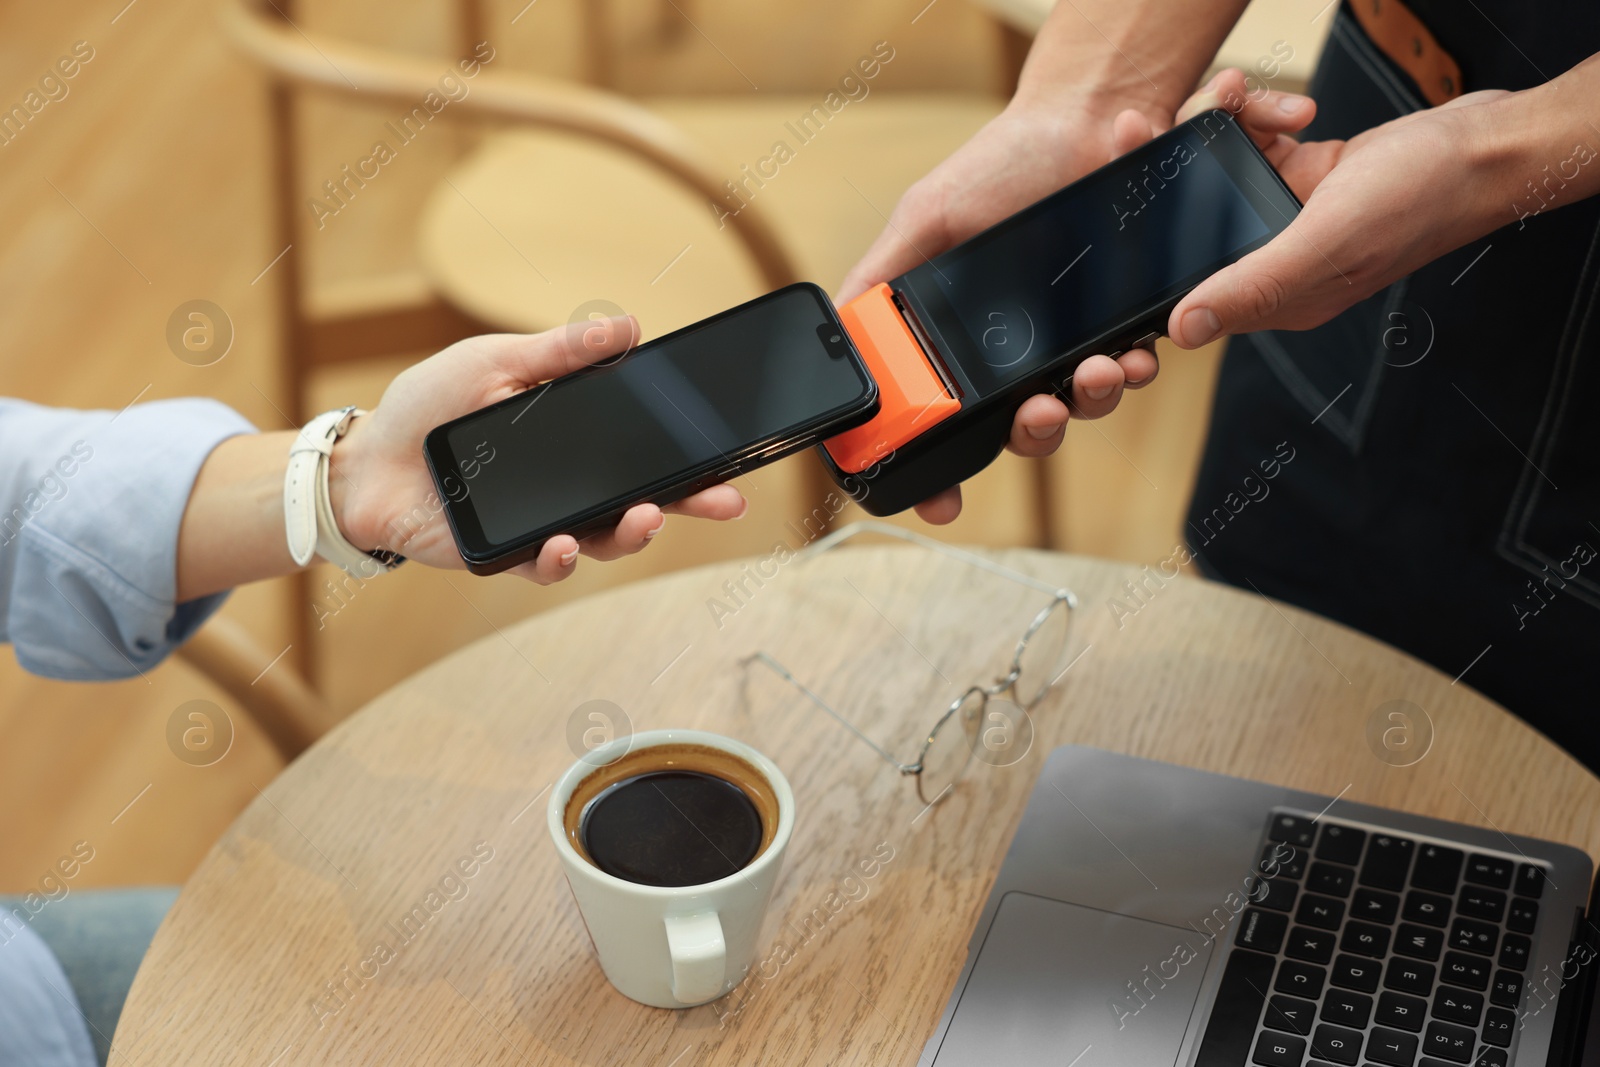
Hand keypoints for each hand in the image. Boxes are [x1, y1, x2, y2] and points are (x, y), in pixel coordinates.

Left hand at [327, 319, 746, 583]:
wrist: (365, 459)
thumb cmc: (428, 406)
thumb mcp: (496, 361)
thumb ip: (561, 352)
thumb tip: (628, 325)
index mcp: (574, 438)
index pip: (647, 447)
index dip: (692, 454)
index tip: (732, 453)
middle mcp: (569, 486)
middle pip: (645, 498)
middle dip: (691, 502)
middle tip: (725, 498)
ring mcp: (542, 524)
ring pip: (605, 539)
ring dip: (632, 534)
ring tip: (646, 518)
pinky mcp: (505, 555)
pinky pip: (544, 566)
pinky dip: (559, 559)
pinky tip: (565, 546)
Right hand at [838, 103, 1161, 524]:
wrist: (1085, 121)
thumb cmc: (999, 166)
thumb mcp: (924, 218)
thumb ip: (882, 277)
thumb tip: (839, 333)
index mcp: (959, 341)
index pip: (944, 424)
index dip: (939, 473)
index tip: (942, 505)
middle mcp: (1013, 353)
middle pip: (1018, 431)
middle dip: (1030, 435)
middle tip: (1037, 412)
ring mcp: (1069, 344)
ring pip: (1078, 408)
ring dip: (1087, 403)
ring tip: (1097, 371)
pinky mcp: (1121, 325)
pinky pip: (1127, 368)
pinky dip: (1131, 368)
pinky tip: (1132, 351)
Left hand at [1154, 68, 1515, 347]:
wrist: (1485, 146)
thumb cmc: (1420, 198)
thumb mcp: (1328, 243)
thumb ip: (1255, 286)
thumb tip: (1183, 331)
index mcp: (1272, 298)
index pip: (1184, 283)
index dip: (1140, 247)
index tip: (1111, 189)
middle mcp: (1271, 262)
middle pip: (1187, 220)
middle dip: (1165, 166)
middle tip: (1141, 122)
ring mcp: (1283, 218)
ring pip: (1213, 173)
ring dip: (1215, 127)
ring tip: (1232, 92)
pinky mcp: (1298, 176)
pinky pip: (1249, 144)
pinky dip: (1255, 117)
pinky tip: (1286, 107)